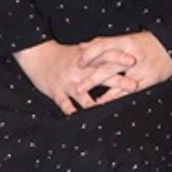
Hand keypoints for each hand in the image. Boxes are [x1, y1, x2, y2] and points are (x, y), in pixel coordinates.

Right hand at [14, 38, 137, 115]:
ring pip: (83, 93)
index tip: (133, 61)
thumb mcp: (80, 52)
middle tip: (133, 86)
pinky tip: (77, 118)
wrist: (37, 55)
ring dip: (94, 103)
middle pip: (101, 75)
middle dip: (118, 81)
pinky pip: (64, 103)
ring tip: (105, 110)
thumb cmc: (63, 56)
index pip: (105, 56)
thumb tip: (121, 56)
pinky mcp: (56, 91)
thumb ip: (98, 55)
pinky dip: (70, 110)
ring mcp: (68, 81)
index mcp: (86, 59)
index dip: (119, 58)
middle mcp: (79, 70)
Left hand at [76, 31, 171, 100]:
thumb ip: (104, 44)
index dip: (90, 55)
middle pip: (109, 67)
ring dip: (101, 91)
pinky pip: (128, 92)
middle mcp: (132, 56)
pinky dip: (114, 97)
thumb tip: (81, 47)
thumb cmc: (146, 43)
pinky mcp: (148, 81)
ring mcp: (140, 70)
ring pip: (118, 81)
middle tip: (77, 86)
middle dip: (92, 78)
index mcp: (126, 42)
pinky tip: (103, 102)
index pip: (104, 46)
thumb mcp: (126, 39)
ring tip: (88, 98)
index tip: (78, 62)